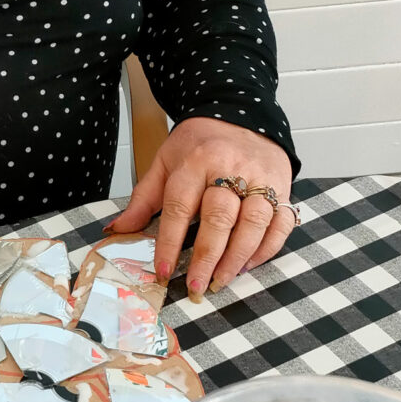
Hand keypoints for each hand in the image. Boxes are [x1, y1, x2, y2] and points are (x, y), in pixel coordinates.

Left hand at [110, 117, 293, 295]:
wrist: (240, 115)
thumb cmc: (198, 145)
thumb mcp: (164, 163)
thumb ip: (143, 198)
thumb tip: (118, 230)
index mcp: (194, 162)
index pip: (179, 208)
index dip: (170, 243)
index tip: (164, 272)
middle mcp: (229, 168)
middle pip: (220, 217)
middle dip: (208, 257)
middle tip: (197, 286)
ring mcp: (260, 177)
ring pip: (254, 222)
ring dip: (238, 256)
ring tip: (222, 280)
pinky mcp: (283, 185)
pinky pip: (281, 221)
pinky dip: (268, 246)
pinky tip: (249, 264)